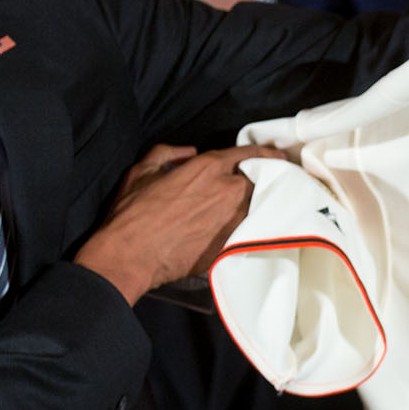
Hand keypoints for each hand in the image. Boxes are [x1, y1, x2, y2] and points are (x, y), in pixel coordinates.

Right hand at [74, 143, 283, 307]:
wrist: (131, 256)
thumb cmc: (133, 214)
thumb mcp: (142, 170)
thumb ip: (168, 153)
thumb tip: (188, 153)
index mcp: (208, 168)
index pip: (248, 154)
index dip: (266, 154)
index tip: (277, 157)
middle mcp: (227, 191)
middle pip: (259, 181)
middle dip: (263, 180)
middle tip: (266, 183)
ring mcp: (232, 220)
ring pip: (256, 206)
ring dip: (257, 204)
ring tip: (257, 205)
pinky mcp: (230, 245)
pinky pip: (247, 230)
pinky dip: (248, 226)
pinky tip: (244, 228)